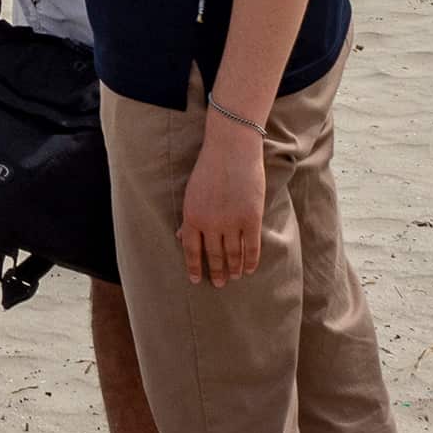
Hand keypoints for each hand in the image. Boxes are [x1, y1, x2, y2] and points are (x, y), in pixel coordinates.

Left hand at [179, 116, 265, 286]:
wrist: (231, 149)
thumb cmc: (210, 167)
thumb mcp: (192, 192)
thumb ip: (189, 217)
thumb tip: (181, 237)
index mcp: (192, 217)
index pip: (192, 251)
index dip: (195, 267)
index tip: (197, 280)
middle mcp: (210, 223)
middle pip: (214, 255)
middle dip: (217, 272)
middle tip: (220, 284)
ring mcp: (232, 222)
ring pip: (233, 254)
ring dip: (234, 268)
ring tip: (234, 278)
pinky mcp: (251, 218)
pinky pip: (252, 246)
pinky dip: (250, 260)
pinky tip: (249, 269)